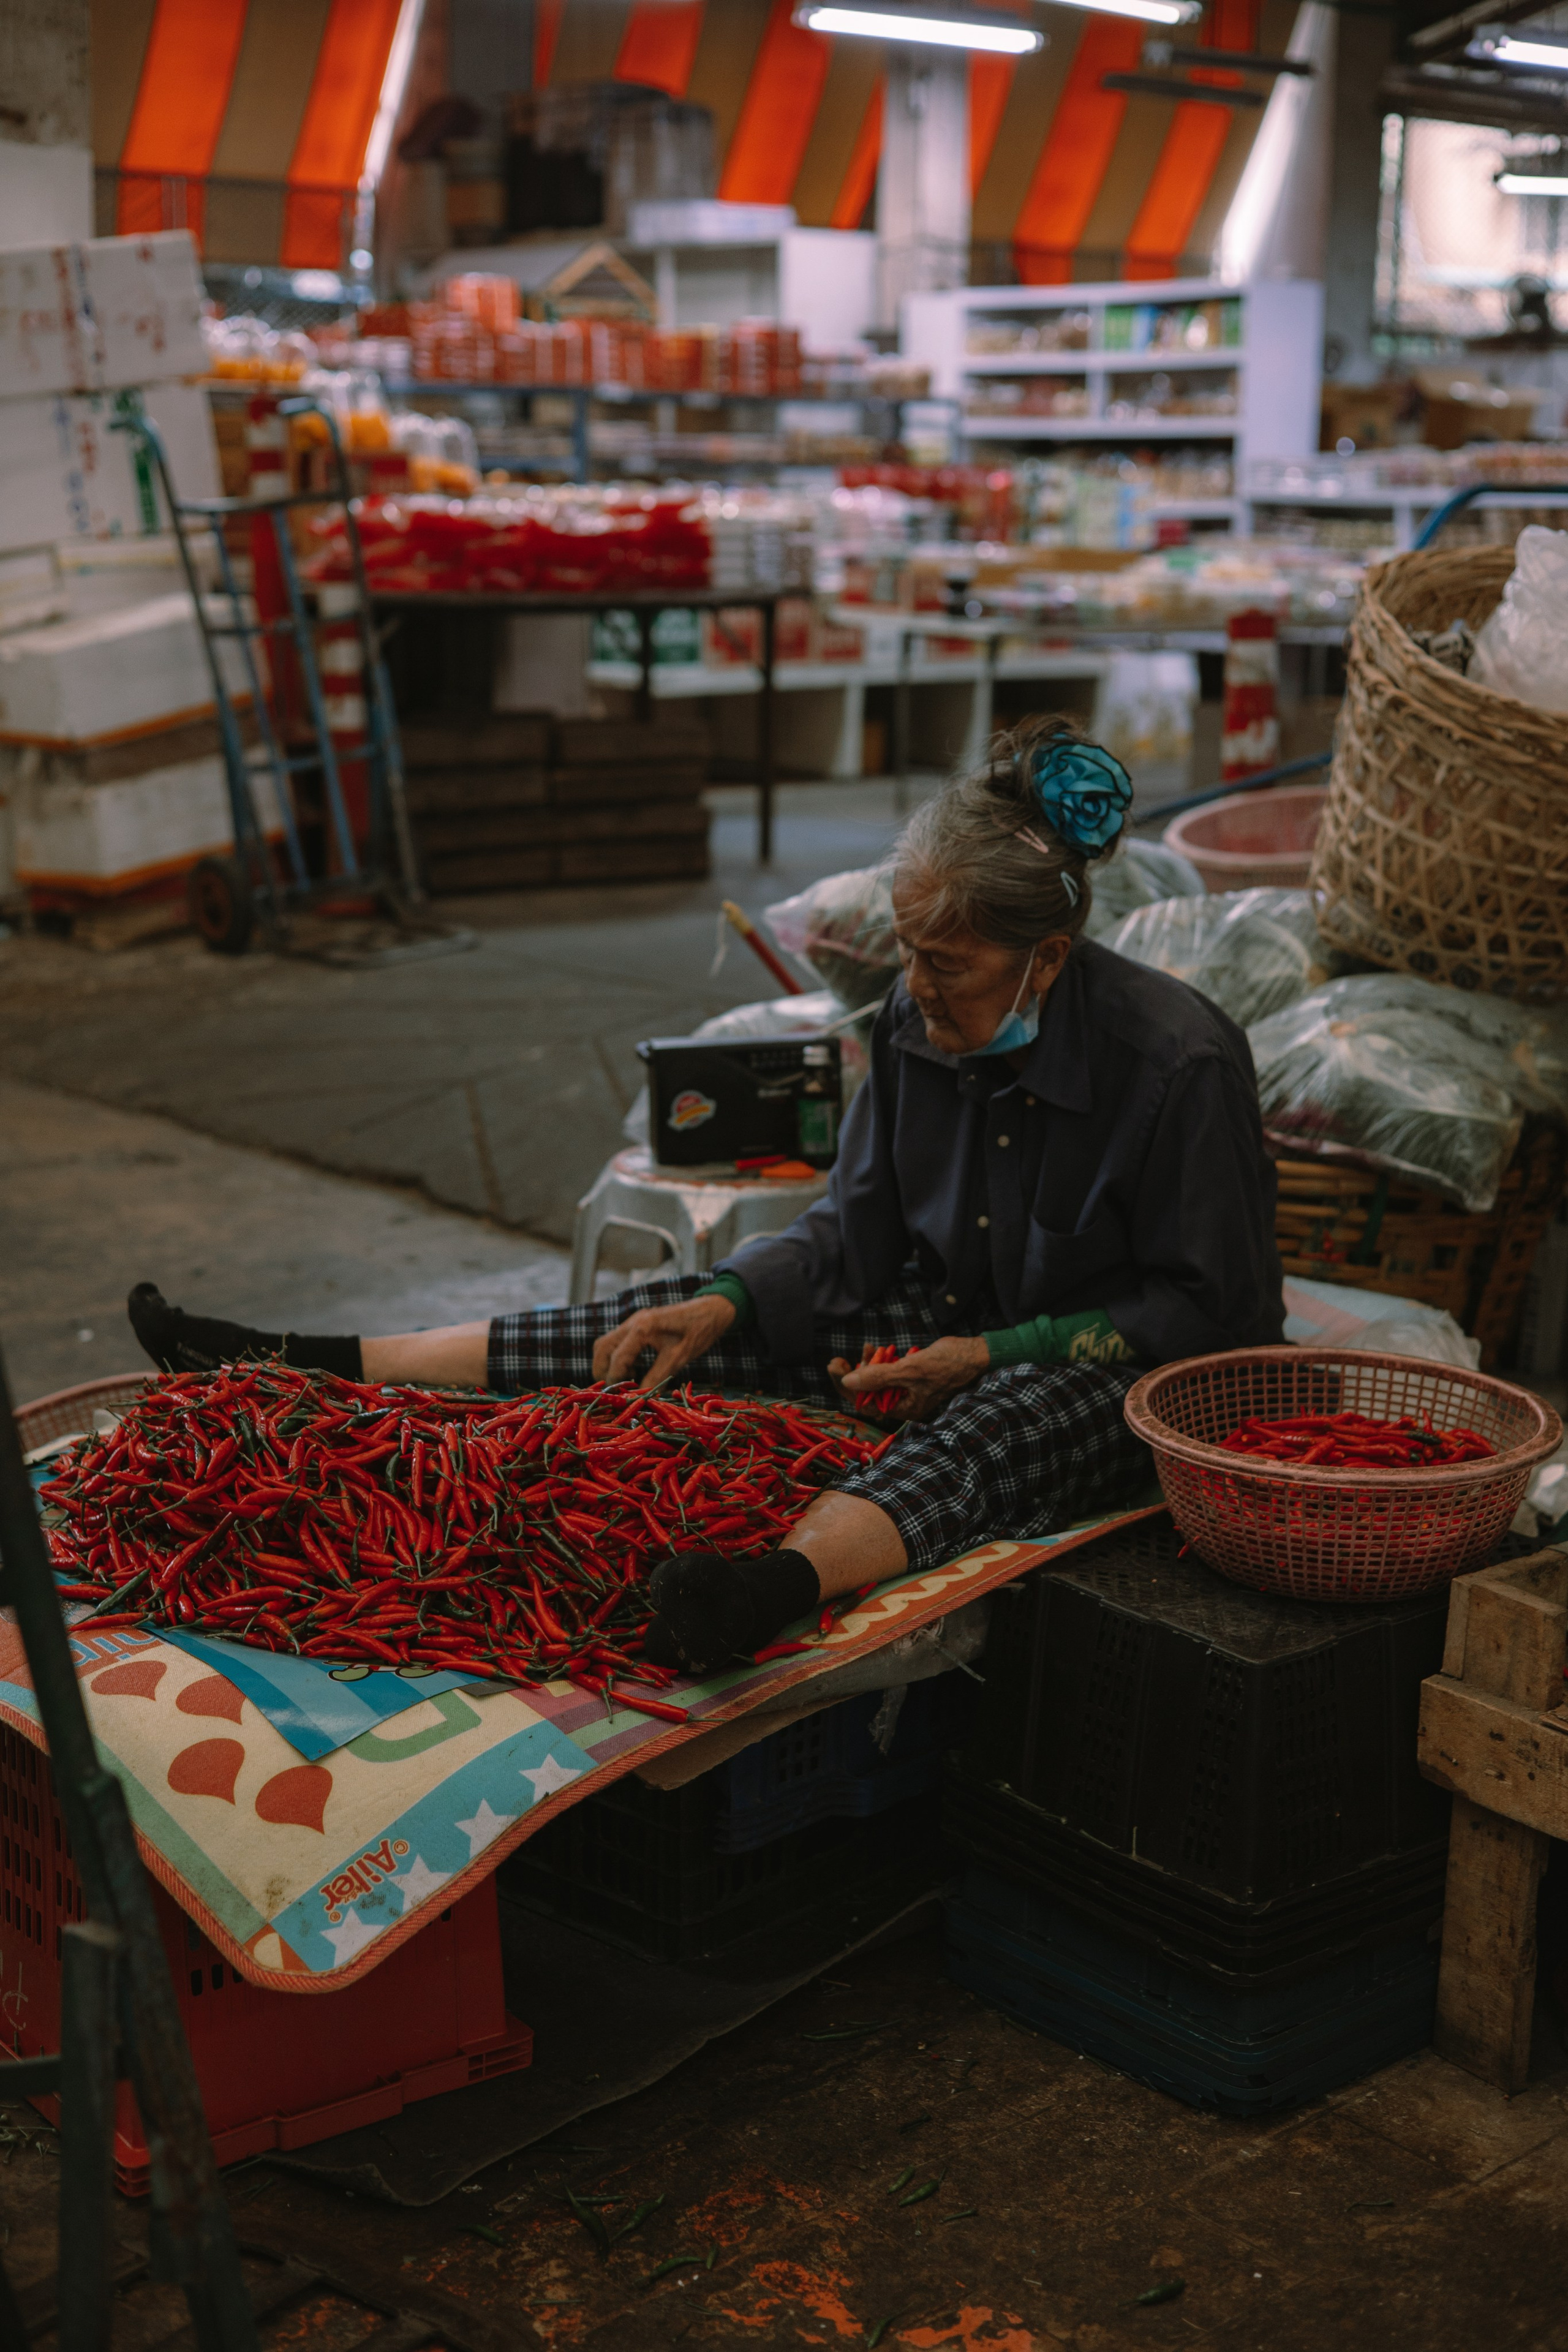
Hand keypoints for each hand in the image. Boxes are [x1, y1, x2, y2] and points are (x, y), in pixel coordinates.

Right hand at [592, 1293, 736, 1390]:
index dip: (615, 1379)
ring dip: (608, 1363)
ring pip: (606, 1343)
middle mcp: (632, 1322)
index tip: (621, 1395)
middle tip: (616, 1388)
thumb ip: (657, 1377)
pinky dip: (617, 1356)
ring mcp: (633, 1321)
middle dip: (603, 1371)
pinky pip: (616, 1341)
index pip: (617, 1358)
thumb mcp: (679, 1358)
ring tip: (626, 1379)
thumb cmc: (698, 1332)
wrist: (711, 1310)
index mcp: (642, 1328)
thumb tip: (639, 1396)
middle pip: (602, 1348)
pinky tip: (633, 1368)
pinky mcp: (637, 1324)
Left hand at [829, 1334, 990, 1425]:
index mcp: (903, 1409)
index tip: (835, 1368)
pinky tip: (873, 1348)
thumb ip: (878, 1377)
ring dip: (866, 1364)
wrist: (972, 1353)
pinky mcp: (909, 1375)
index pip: (865, 1404)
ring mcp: (905, 1389)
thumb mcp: (909, 1370)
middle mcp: (902, 1402)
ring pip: (876, 1380)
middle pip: (867, 1393)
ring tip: (865, 1348)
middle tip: (836, 1361)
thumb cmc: (946, 1364)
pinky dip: (878, 1360)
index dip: (846, 1387)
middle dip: (852, 1375)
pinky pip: (886, 1370)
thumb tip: (847, 1383)